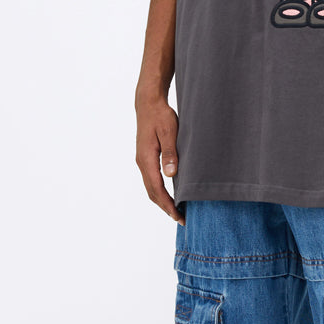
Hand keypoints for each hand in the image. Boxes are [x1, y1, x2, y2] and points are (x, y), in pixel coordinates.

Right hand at [135, 95, 183, 223]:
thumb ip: (170, 153)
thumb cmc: (160, 116)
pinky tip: (170, 195)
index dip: (168, 204)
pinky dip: (160, 192)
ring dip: (162, 202)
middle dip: (166, 208)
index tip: (178, 216)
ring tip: (176, 211)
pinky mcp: (145, 158)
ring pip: (151, 188)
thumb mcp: (169, 132)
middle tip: (181, 219)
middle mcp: (142, 162)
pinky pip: (151, 180)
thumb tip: (171, 175)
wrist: (148, 103)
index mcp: (146, 159)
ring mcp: (142, 161)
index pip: (157, 189)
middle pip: (152, 193)